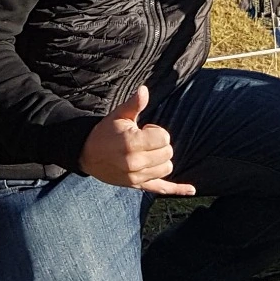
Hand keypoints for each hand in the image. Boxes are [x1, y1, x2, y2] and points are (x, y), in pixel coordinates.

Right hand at [78, 87, 195, 193]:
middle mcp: (135, 163)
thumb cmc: (106, 132)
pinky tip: (191, 190)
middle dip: (160, 144)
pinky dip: (177, 189)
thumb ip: (134, 104)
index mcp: (131, 143)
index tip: (144, 129)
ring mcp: (136, 177)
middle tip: (144, 141)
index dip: (157, 131)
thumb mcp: (119, 115)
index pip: (164, 138)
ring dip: (161, 159)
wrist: (88, 154)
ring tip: (145, 153)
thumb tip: (144, 90)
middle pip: (168, 153)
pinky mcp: (137, 186)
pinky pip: (161, 189)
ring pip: (167, 168)